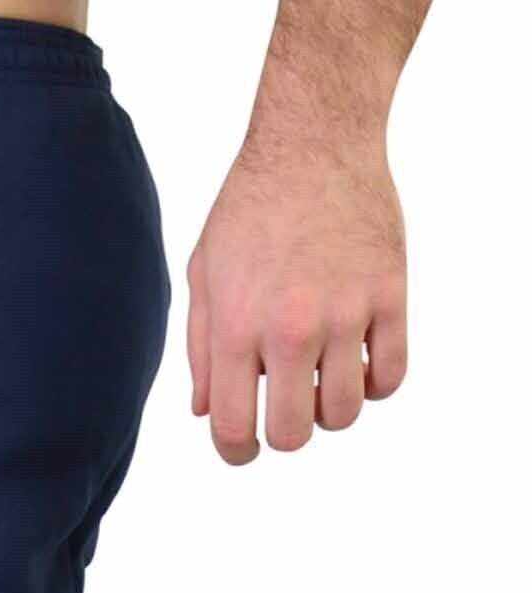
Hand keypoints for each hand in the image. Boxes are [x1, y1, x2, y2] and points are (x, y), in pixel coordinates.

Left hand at [187, 140, 408, 464]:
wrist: (315, 140)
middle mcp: (289, 327)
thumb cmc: (250, 207)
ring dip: (331, 409)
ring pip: (344, 413)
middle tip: (285, 407)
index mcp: (235, 327)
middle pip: (292, 434)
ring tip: (321, 376)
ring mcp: (345, 312)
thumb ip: (201, 349)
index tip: (245, 446)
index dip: (236, 452)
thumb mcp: (205, 274)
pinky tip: (358, 361)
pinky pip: (391, 377)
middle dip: (284, 433)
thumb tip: (204, 413)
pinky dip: (375, 383)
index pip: (233, 429)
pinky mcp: (390, 295)